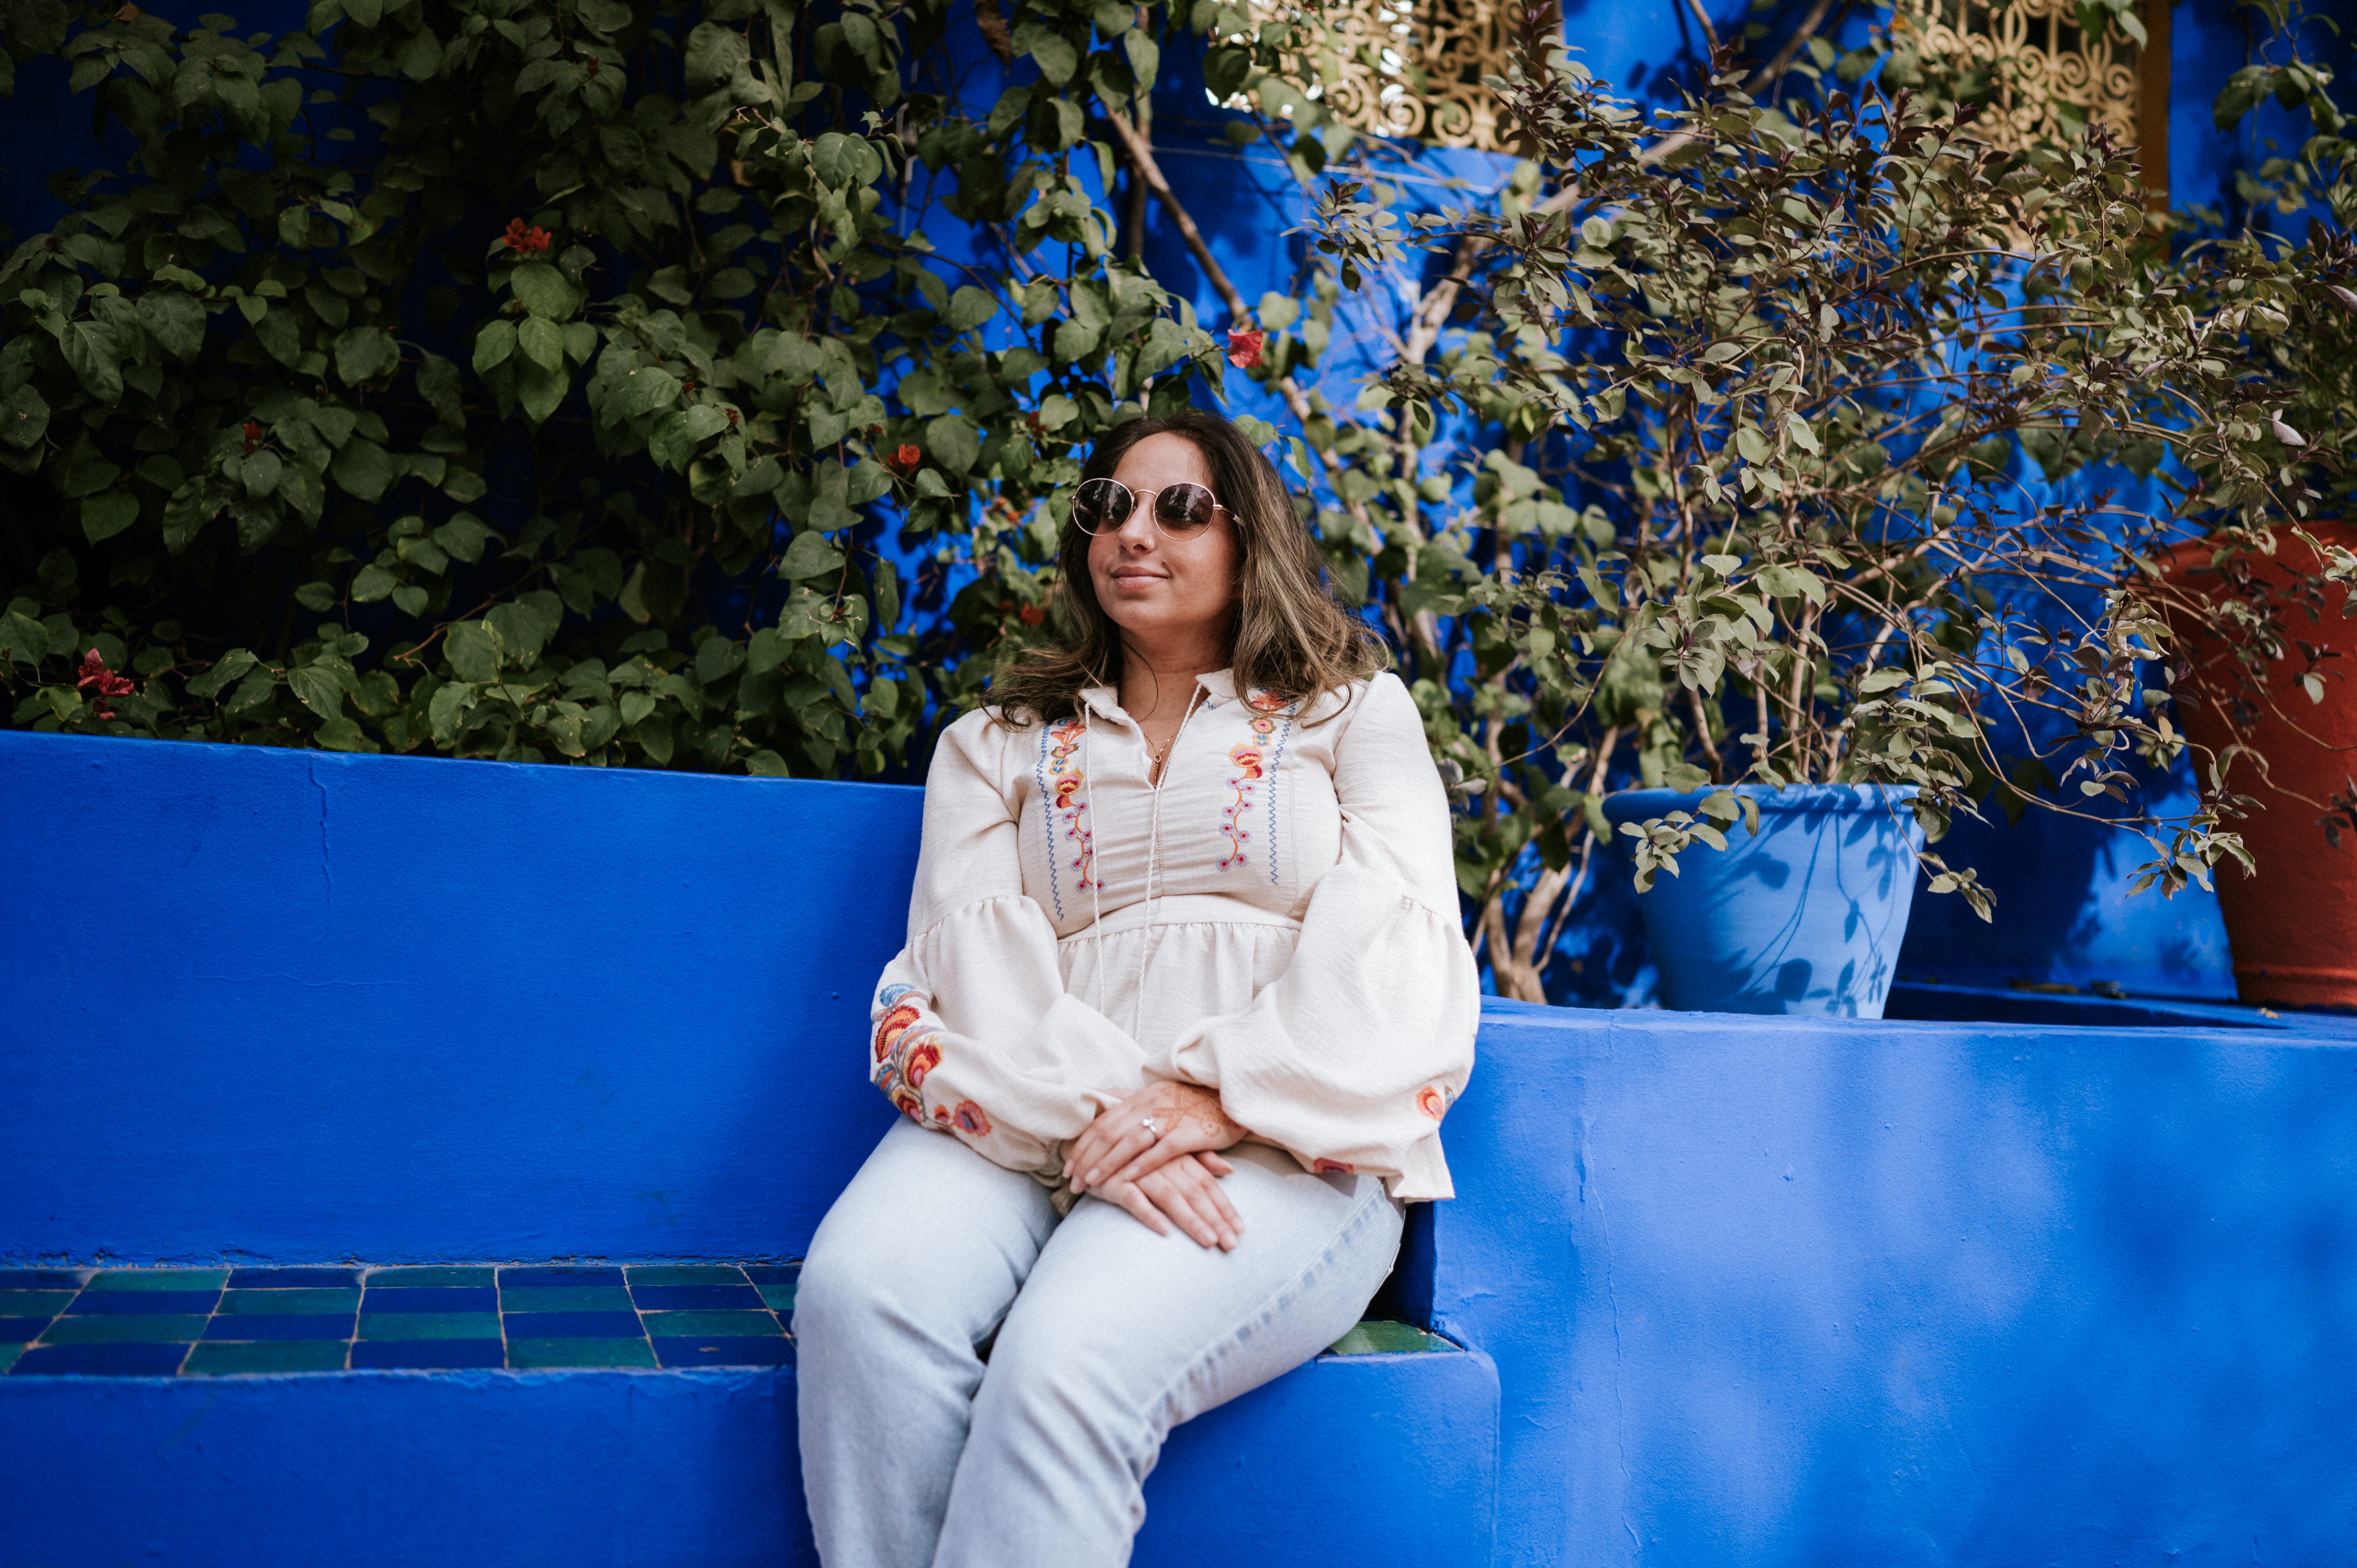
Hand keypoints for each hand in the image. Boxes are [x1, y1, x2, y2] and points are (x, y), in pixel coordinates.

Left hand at [1065, 1081, 1244, 1195]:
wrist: (1233, 1096)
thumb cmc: (1194, 1101)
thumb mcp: (1159, 1094)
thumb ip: (1129, 1097)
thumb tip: (1099, 1095)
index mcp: (1141, 1096)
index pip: (1102, 1120)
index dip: (1082, 1143)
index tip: (1067, 1165)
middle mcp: (1150, 1104)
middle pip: (1109, 1131)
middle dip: (1086, 1158)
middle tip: (1070, 1181)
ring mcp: (1169, 1117)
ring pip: (1129, 1141)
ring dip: (1106, 1163)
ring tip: (1090, 1182)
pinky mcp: (1189, 1131)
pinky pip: (1161, 1149)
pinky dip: (1141, 1164)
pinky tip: (1126, 1179)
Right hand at [1091, 1151, 1243, 1249]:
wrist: (1090, 1143)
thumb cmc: (1136, 1152)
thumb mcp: (1170, 1151)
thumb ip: (1200, 1159)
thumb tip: (1230, 1169)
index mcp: (1178, 1155)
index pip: (1207, 1184)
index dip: (1224, 1207)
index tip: (1240, 1231)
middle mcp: (1162, 1163)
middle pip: (1195, 1192)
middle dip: (1215, 1219)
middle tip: (1231, 1245)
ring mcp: (1139, 1172)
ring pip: (1171, 1197)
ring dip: (1191, 1220)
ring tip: (1208, 1241)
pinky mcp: (1115, 1182)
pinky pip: (1135, 1199)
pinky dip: (1150, 1214)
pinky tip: (1166, 1231)